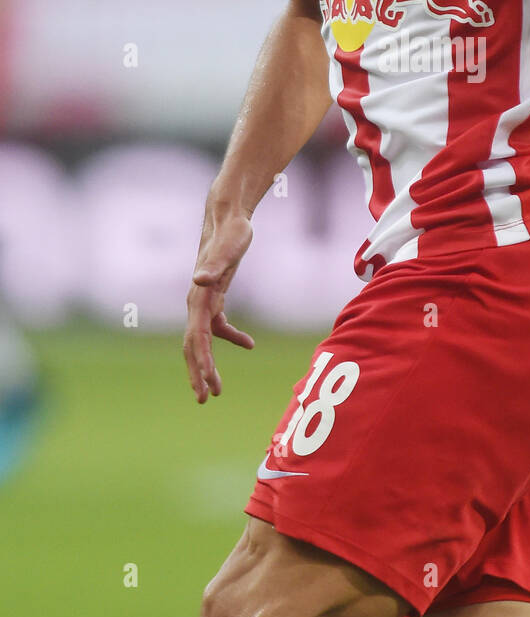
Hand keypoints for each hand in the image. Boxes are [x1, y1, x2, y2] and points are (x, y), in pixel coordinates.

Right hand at [183, 207, 254, 402]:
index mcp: (199, 298)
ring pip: (202, 341)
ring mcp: (204, 301)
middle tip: (205, 399)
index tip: (208, 385)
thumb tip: (199, 281)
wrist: (227, 217)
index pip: (197, 338)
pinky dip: (231, 337)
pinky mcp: (214, 297)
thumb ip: (213, 266)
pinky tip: (249, 345)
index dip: (202, 363)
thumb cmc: (230, 232)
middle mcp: (197, 303)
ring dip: (208, 364)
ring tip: (217, 389)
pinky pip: (218, 326)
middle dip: (197, 373)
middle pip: (193, 346)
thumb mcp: (229, 248)